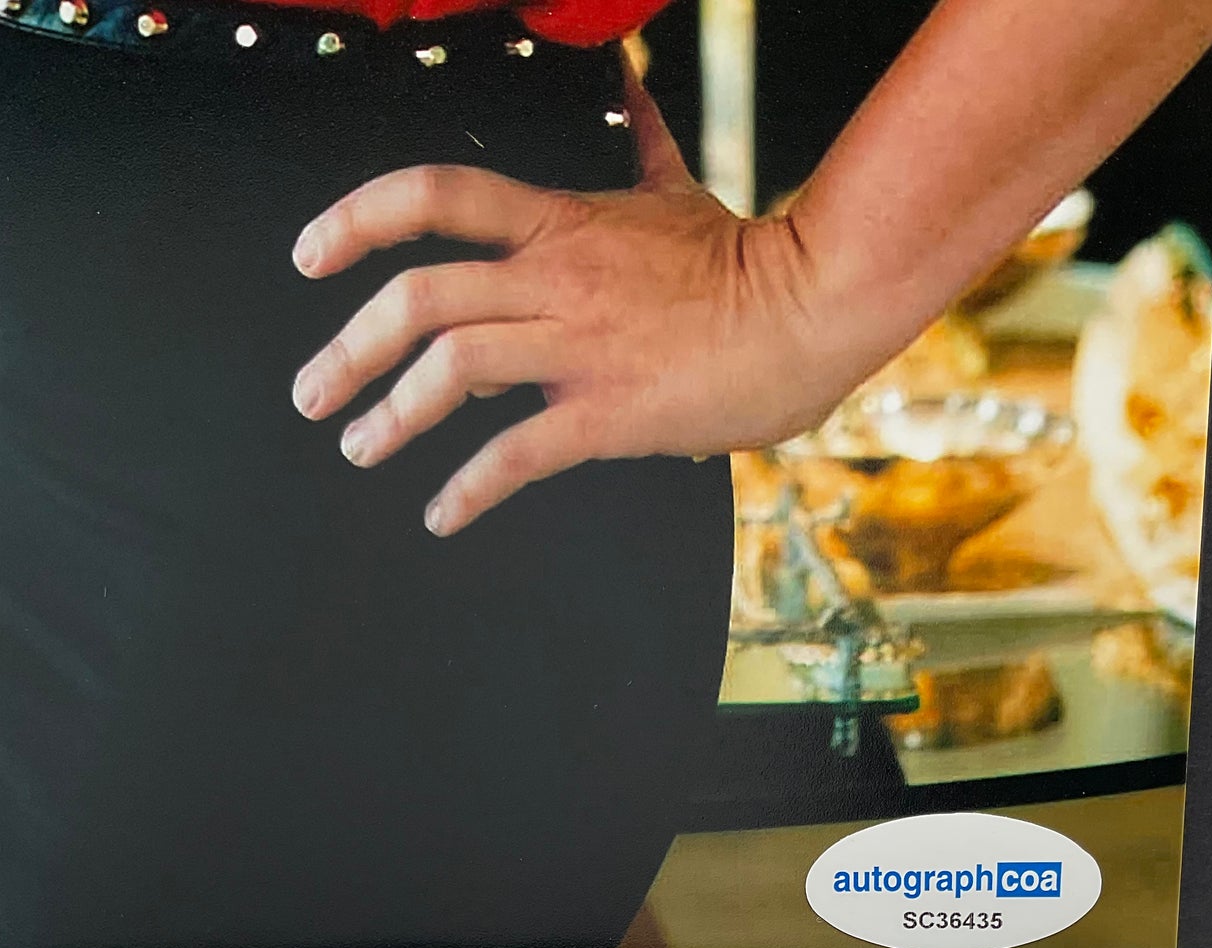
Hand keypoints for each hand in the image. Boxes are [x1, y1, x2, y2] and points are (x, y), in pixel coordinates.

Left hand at [290, 63, 849, 534]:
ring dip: (390, 414)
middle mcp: (553, 279)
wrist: (810, 309)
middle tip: (313, 389)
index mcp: (559, 222)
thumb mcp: (675, 186)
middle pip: (418, 296)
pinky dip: (468, 489)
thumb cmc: (747, 260)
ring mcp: (578, 346)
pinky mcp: (608, 412)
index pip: (434, 196)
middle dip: (348, 346)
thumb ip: (636, 140)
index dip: (356, 220)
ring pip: (451, 369)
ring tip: (360, 446)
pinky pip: (517, 453)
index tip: (310, 256)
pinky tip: (442, 512)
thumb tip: (626, 81)